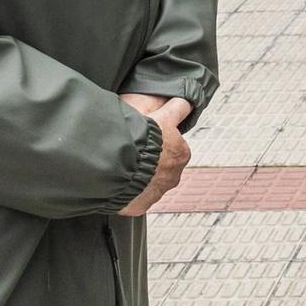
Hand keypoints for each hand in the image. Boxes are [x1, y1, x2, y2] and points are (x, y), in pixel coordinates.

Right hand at [118, 97, 190, 216]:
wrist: (118, 163)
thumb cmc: (141, 138)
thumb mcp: (164, 115)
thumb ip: (178, 109)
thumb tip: (188, 100)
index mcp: (181, 154)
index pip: (173, 148)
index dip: (159, 142)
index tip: (146, 140)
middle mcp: (173, 176)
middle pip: (161, 167)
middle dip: (150, 162)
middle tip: (132, 152)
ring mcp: (156, 193)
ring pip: (147, 183)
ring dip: (138, 176)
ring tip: (122, 165)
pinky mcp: (140, 205)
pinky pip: (134, 198)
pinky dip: (127, 192)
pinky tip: (117, 181)